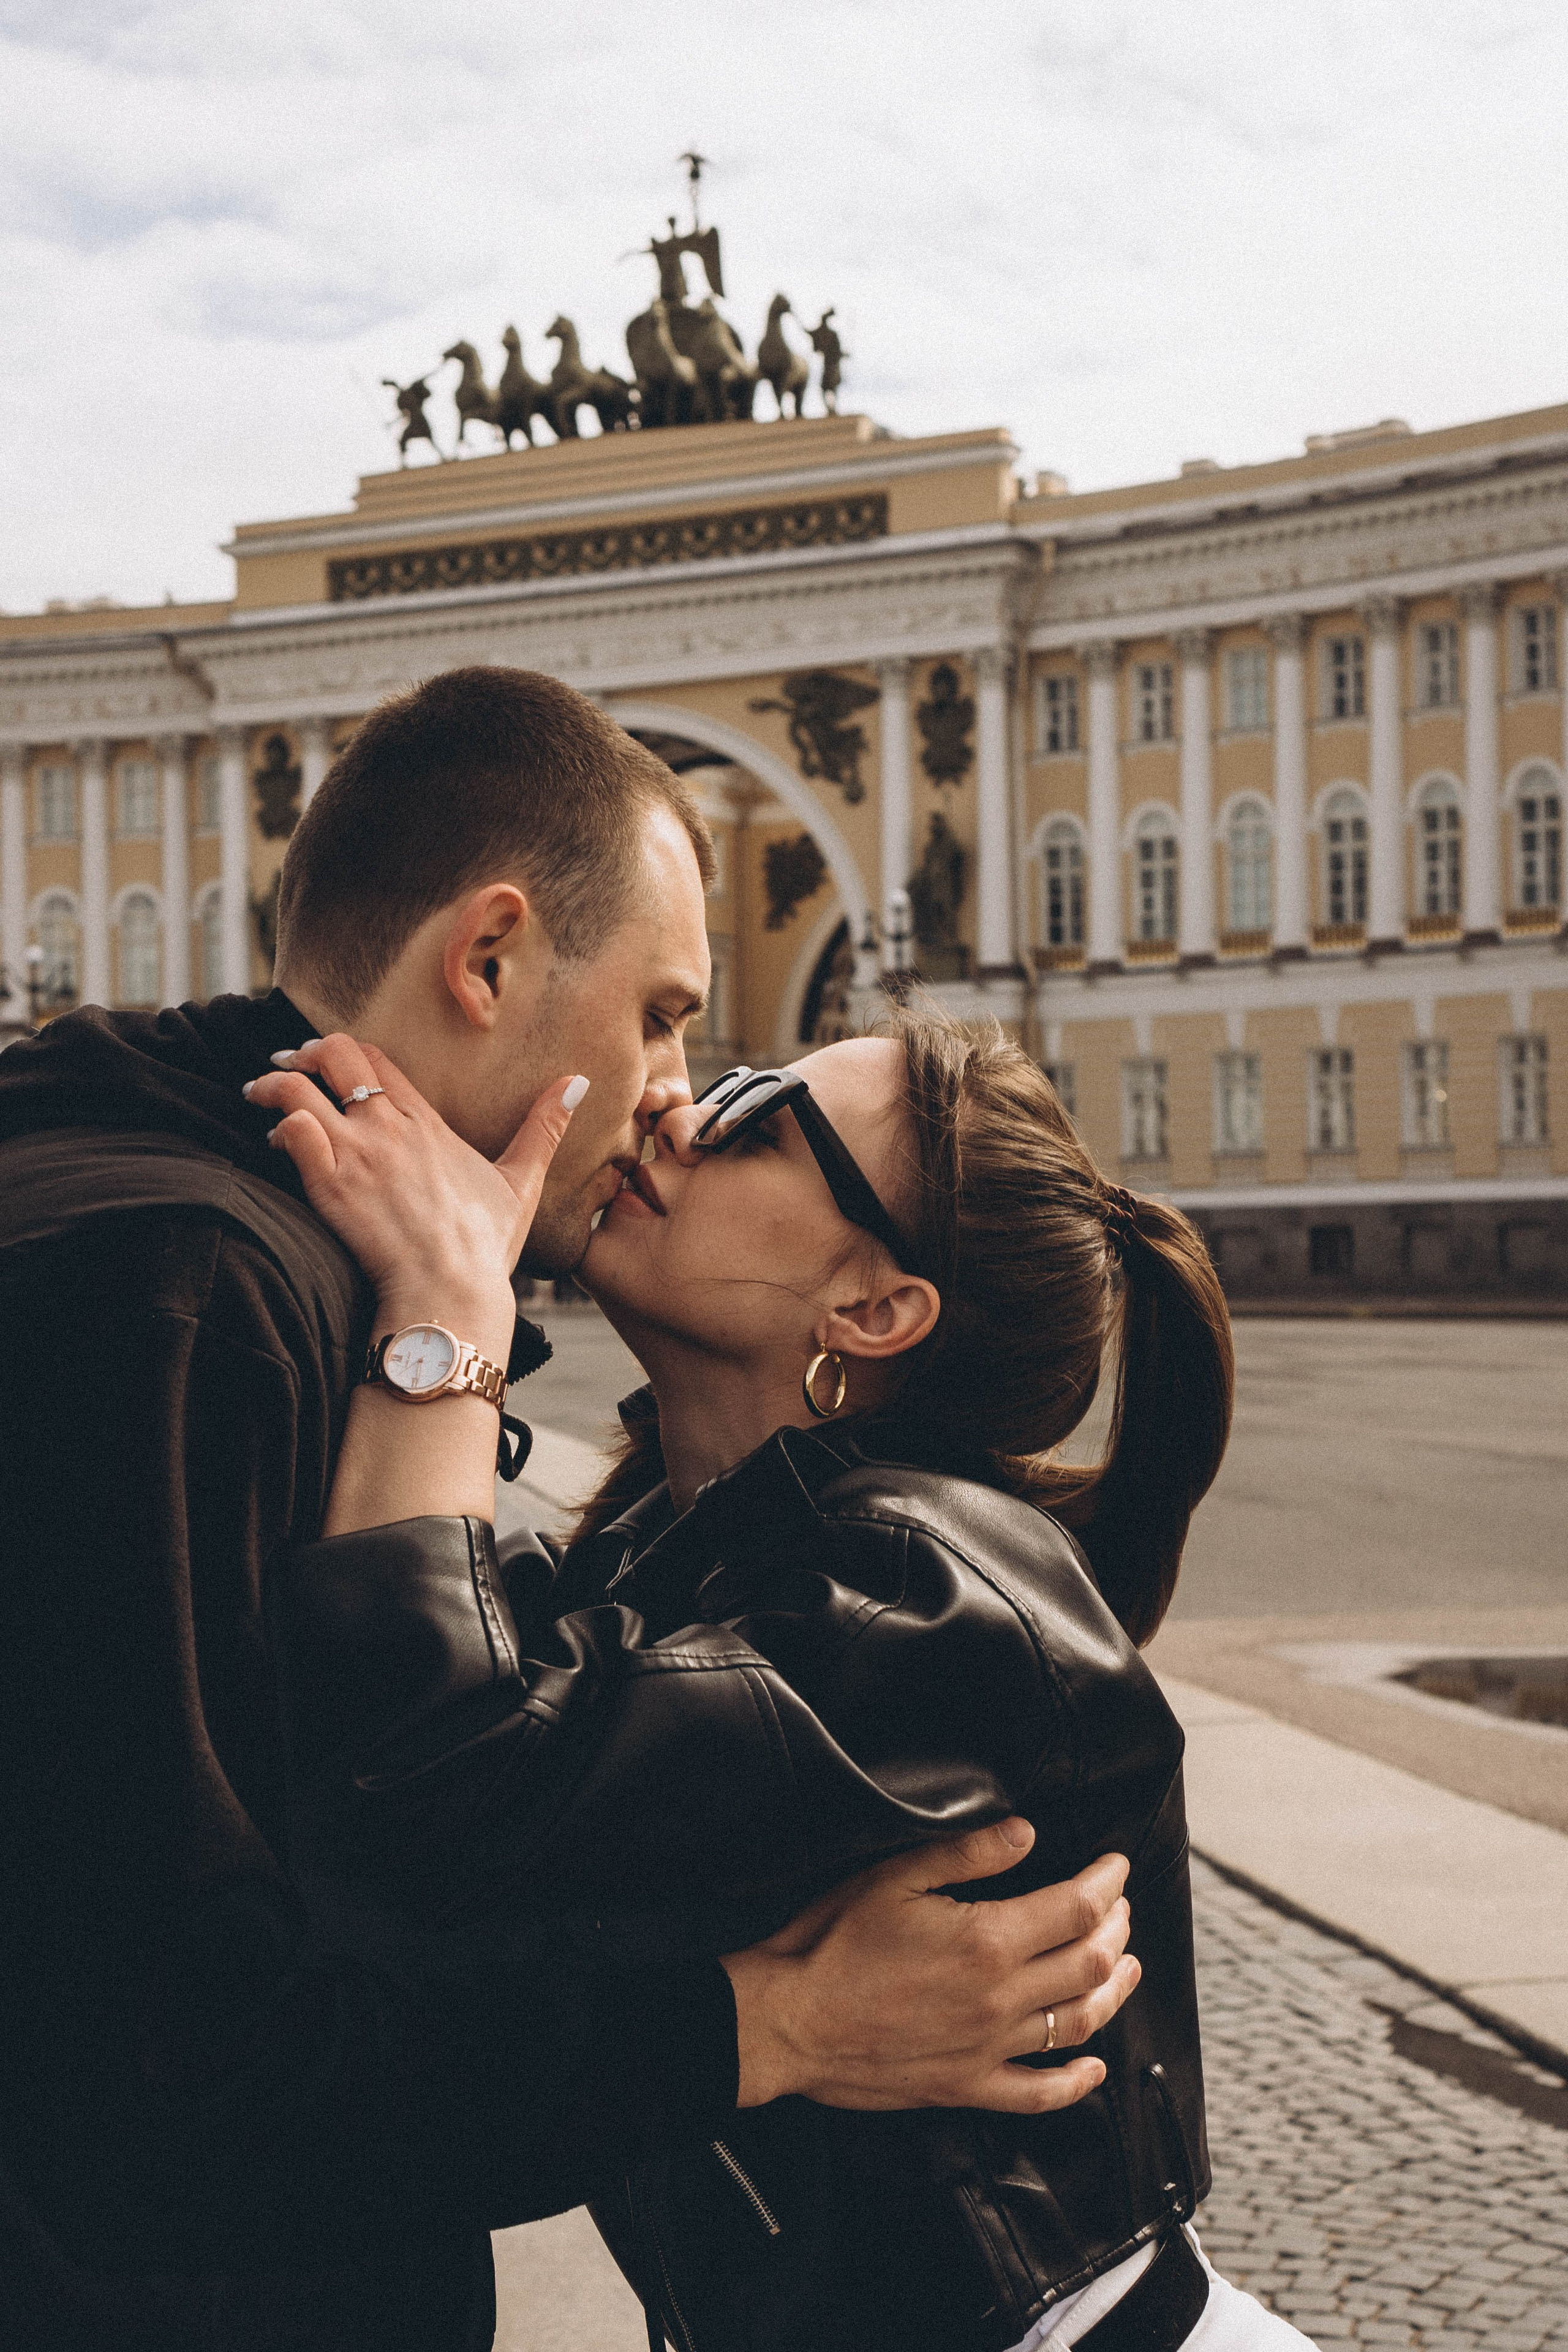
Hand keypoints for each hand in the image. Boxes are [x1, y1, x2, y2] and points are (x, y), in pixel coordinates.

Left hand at [243, 1035, 585, 1345]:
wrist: (450, 1290)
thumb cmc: (483, 1247)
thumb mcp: (521, 1181)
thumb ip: (544, 1127)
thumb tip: (577, 1081)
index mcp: (427, 1123)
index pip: (379, 1060)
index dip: (350, 1052)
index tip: (330, 1059)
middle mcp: (390, 1127)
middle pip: (339, 1056)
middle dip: (309, 1052)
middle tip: (290, 1062)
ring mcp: (358, 1152)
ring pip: (300, 1086)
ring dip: (274, 1082)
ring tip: (260, 1091)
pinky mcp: (331, 1182)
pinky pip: (292, 1128)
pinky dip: (277, 1123)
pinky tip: (272, 1139)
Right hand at [721, 1824, 1138, 2114]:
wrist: (789, 2021)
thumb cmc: (833, 1942)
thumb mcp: (896, 1876)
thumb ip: (970, 1853)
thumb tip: (1025, 1833)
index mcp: (987, 1941)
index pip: (1076, 1908)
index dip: (1106, 1883)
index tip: (1115, 1866)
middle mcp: (1000, 1999)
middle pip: (1090, 1963)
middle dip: (1116, 1928)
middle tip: (1119, 1907)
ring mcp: (988, 2049)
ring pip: (1079, 2023)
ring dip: (1114, 1992)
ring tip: (1128, 1967)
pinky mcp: (966, 2086)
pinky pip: (1038, 2094)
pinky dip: (1076, 2084)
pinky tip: (1093, 2068)